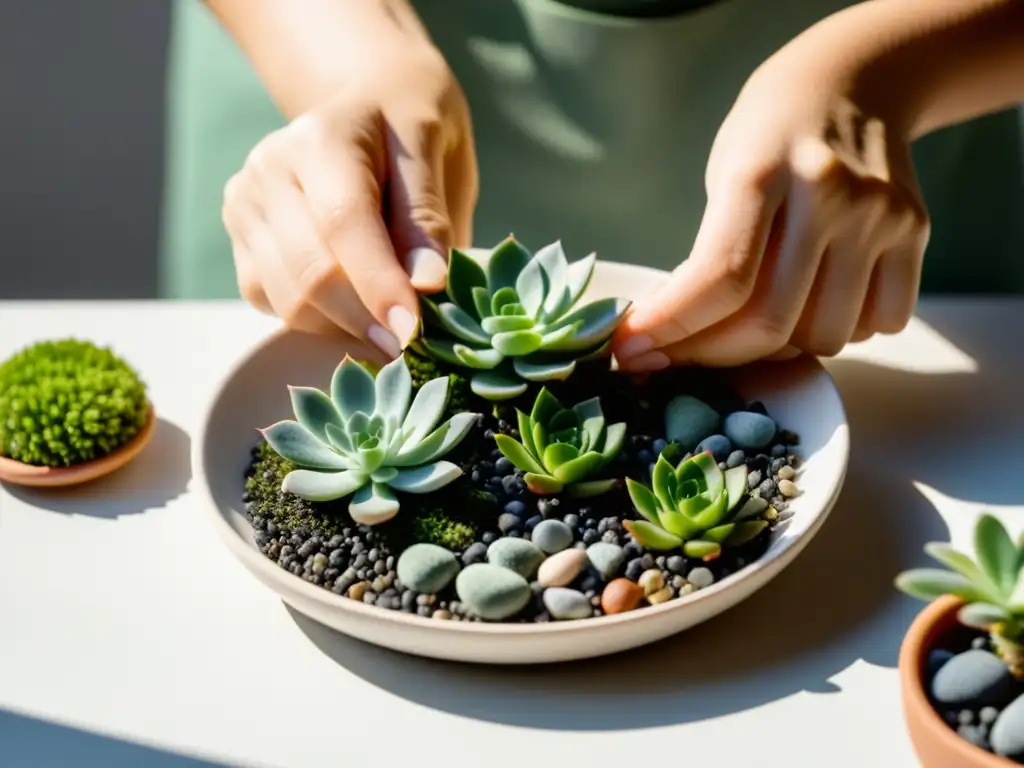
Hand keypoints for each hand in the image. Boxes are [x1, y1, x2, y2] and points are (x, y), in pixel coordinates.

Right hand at [221, 27, 476, 358]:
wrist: (369, 106)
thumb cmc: (412, 136)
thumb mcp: (438, 157)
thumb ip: (428, 219)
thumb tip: (427, 286)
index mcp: (322, 137)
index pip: (344, 222)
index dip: (378, 284)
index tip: (413, 330)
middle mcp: (270, 169)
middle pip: (311, 270)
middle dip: (365, 318)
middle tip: (411, 343)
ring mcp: (246, 205)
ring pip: (289, 298)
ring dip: (345, 326)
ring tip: (388, 323)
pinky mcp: (240, 240)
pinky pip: (275, 304)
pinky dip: (320, 321)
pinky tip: (355, 305)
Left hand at [613, 53, 929, 369]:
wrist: (852, 82)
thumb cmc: (768, 138)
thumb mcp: (723, 176)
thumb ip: (711, 254)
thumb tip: (680, 340)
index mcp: (759, 172)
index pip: (719, 279)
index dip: (671, 329)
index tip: (632, 351)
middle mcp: (826, 193)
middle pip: (771, 322)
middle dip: (713, 355)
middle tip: (679, 355)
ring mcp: (878, 214)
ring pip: (826, 336)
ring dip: (783, 347)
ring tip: (761, 313)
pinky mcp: (915, 231)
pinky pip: (879, 324)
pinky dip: (841, 332)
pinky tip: (818, 300)